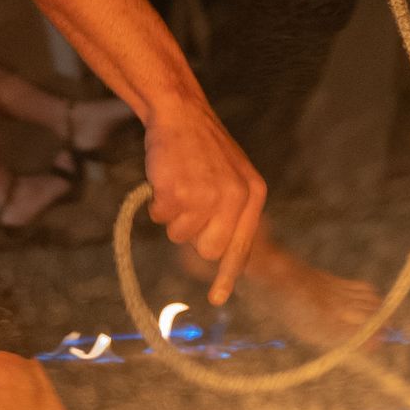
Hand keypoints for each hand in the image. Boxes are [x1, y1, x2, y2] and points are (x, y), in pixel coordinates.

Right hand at [142, 99, 265, 304]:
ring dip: (173, 216)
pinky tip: (165, 178)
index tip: (216, 298)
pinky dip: (157, 204)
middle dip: (194, 235)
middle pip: (209, 249)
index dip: (227, 274)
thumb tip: (216, 251)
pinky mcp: (179, 193)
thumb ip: (231, 209)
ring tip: (179, 183)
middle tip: (188, 204)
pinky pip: (161, 219)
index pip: (241, 244)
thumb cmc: (201, 146)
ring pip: (181, 236)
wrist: (179, 111)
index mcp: (252, 193)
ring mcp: (207, 197)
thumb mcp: (231, 174)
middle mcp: (235, 198)